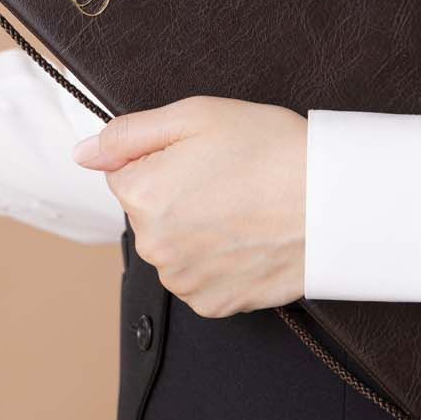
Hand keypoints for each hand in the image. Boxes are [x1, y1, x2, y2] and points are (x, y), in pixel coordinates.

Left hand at [72, 96, 306, 317]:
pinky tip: (246, 240)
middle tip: (227, 181)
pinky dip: (216, 262)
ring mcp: (183, 279)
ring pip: (172, 247)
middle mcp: (153, 245)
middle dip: (176, 196)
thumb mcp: (195, 116)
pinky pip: (199, 278)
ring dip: (195, 232)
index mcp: (141, 194)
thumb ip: (129, 133)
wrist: (336, 203)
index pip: (124, 174)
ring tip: (242, 210)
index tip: (202, 158)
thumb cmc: (273, 151)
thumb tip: (83, 153)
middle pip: (147, 212)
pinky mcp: (214, 303)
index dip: (164, 160)